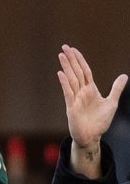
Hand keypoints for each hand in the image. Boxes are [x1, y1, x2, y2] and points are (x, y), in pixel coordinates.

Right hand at [57, 44, 126, 174]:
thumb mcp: (112, 103)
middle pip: (76, 72)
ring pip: (71, 79)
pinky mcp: (72, 107)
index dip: (80, 60)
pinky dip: (64, 83)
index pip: (84, 71)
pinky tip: (61, 73)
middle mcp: (81, 92)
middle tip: (64, 47)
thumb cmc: (100, 122)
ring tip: (61, 55)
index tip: (73, 50)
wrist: (92, 137)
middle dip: (71, 59)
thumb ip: (116, 89)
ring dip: (66, 67)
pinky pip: (68, 93)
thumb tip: (124, 75)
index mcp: (90, 90)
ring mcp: (76, 99)